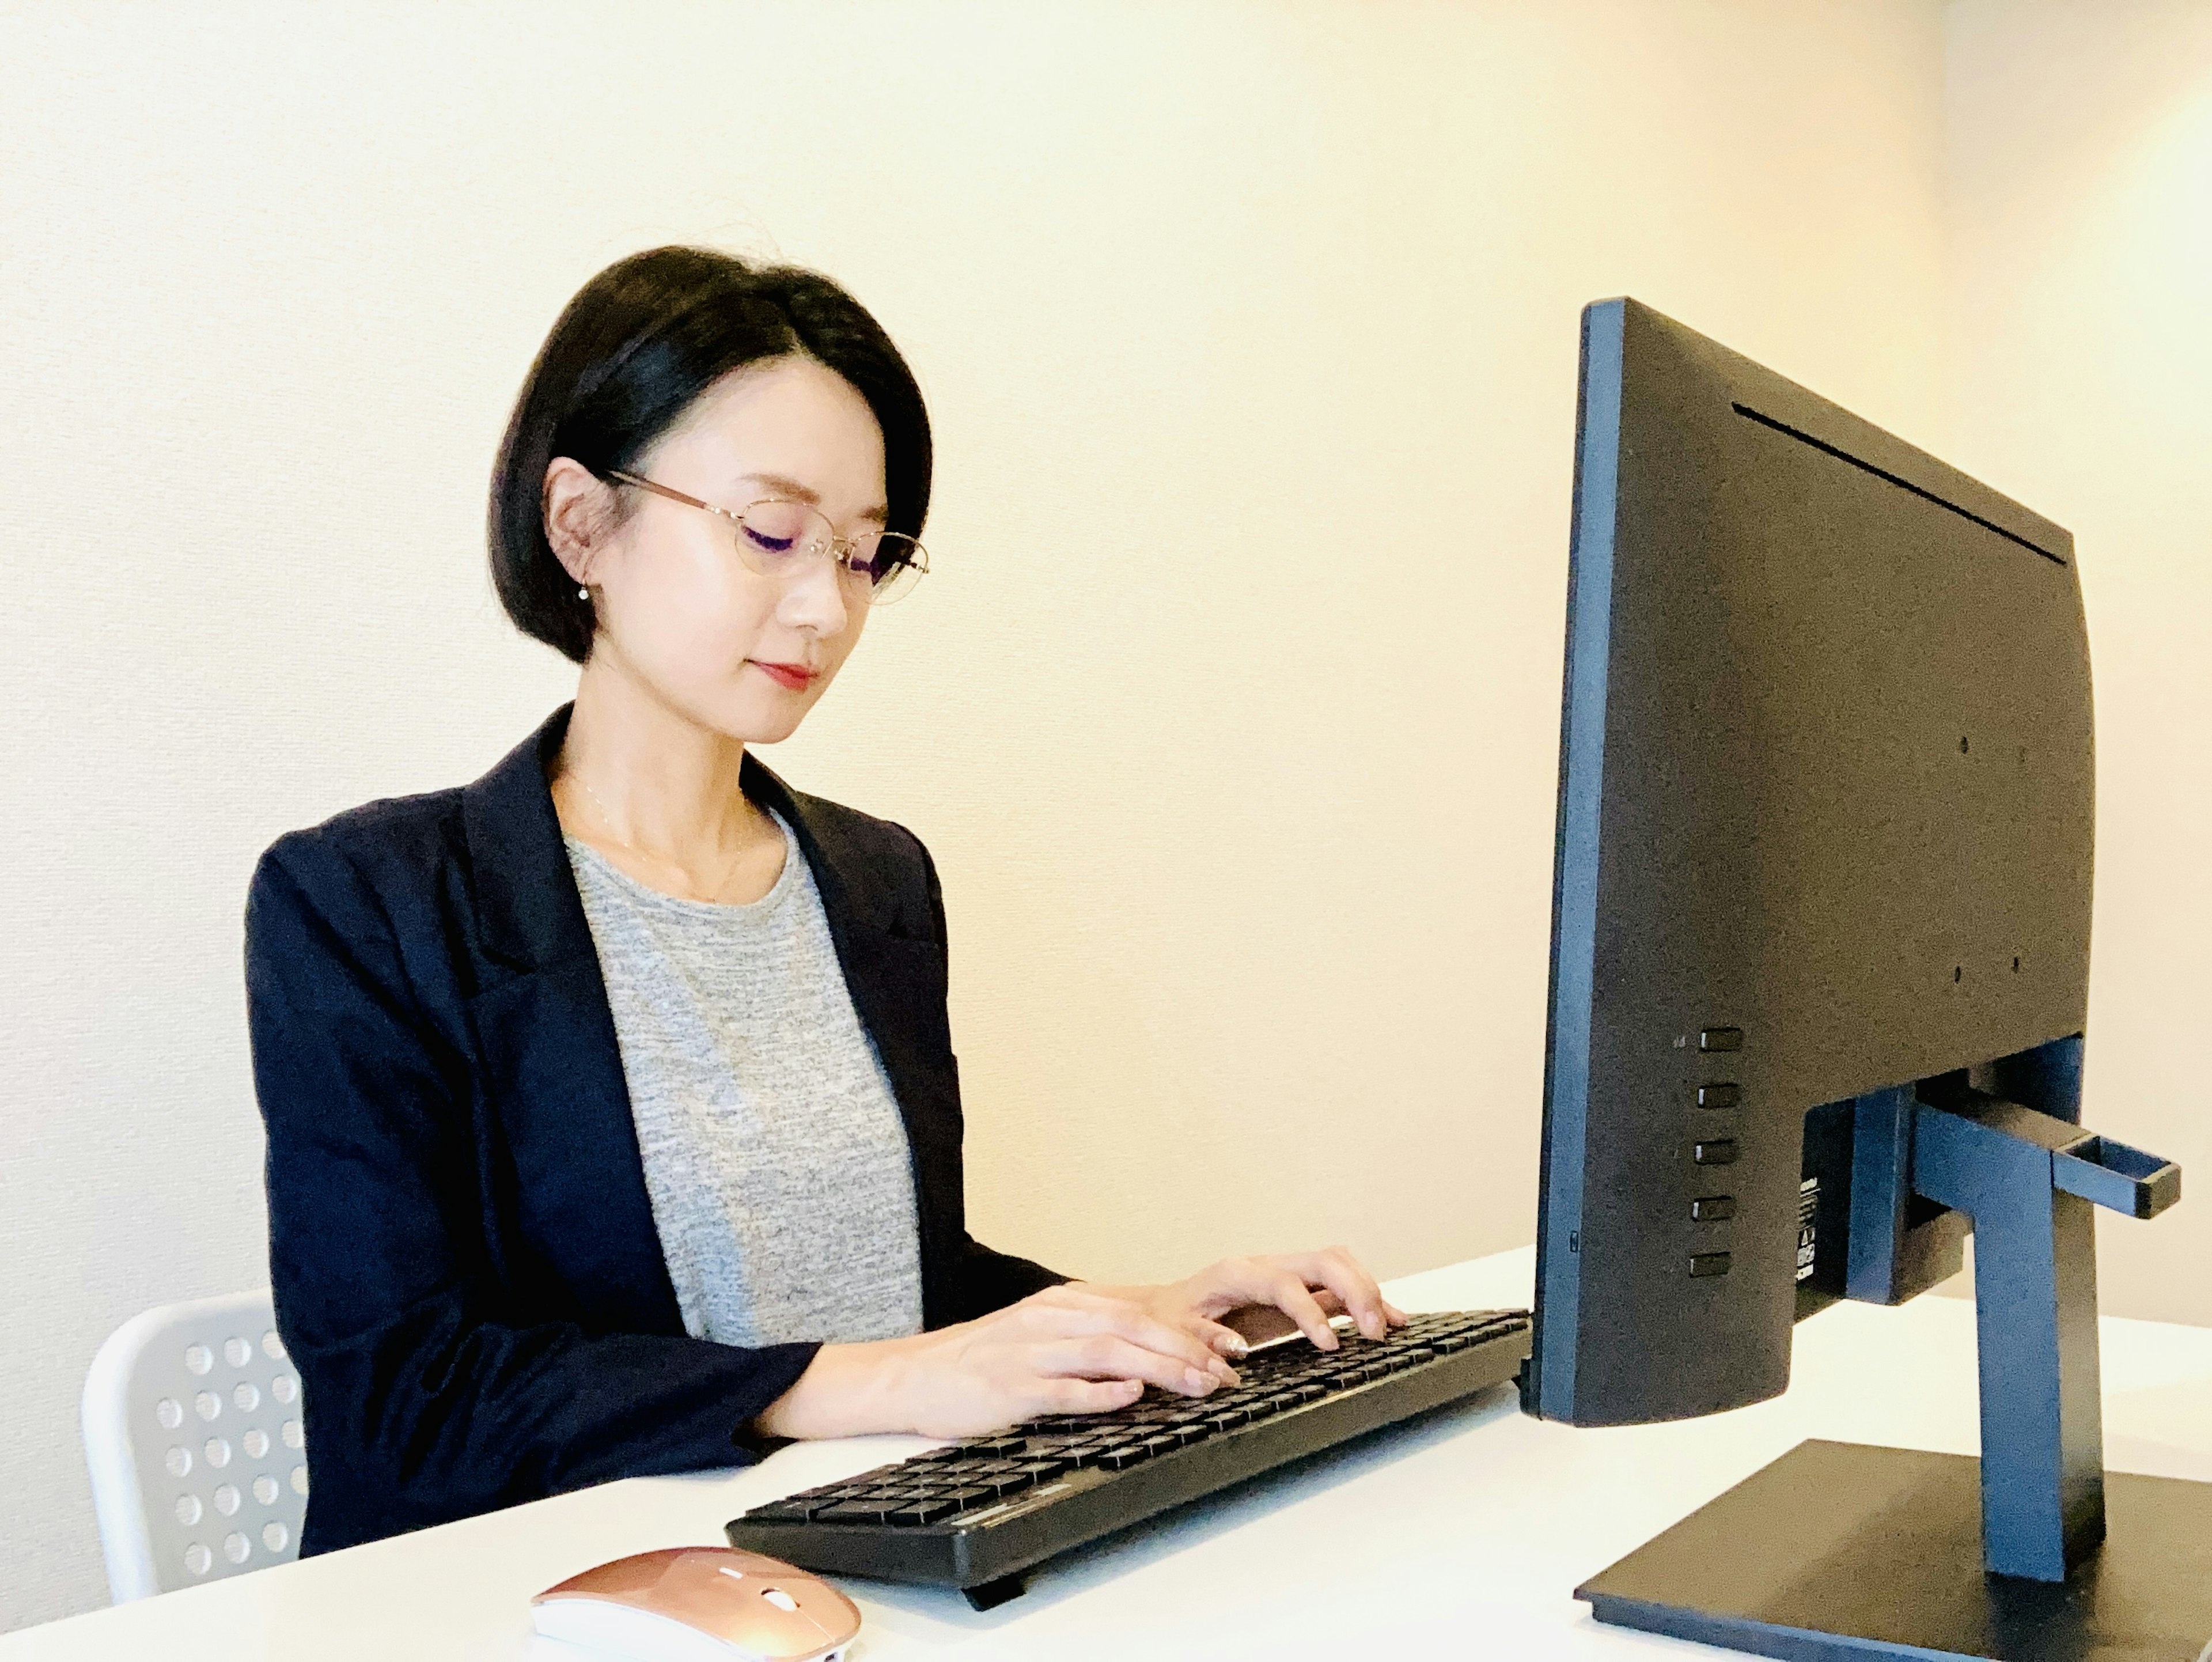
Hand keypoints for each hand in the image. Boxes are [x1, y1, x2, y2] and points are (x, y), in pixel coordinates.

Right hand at [754, 1283, 1239, 1442]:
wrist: (914, 1377)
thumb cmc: (981, 1362)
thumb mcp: (1039, 1337)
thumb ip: (1089, 1341)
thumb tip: (1148, 1357)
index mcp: (1061, 1306)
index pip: (1137, 1312)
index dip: (1188, 1330)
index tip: (1228, 1349)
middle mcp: (1049, 1321)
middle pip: (1131, 1328)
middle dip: (1185, 1350)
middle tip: (1226, 1374)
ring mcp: (1029, 1353)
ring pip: (1106, 1353)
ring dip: (1158, 1369)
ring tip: (1197, 1385)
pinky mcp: (1010, 1389)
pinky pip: (1061, 1390)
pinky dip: (1098, 1394)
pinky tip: (1128, 1400)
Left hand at [1091, 1246, 1407, 1353]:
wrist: (1160, 1309)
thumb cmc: (1168, 1323)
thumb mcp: (1173, 1337)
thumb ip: (1200, 1345)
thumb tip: (1233, 1357)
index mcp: (1236, 1274)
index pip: (1285, 1284)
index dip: (1312, 1312)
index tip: (1331, 1345)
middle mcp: (1265, 1266)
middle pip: (1323, 1261)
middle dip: (1356, 1292)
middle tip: (1373, 1334)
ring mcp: (1284, 1273)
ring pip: (1337, 1263)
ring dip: (1367, 1290)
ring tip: (1386, 1329)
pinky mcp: (1297, 1289)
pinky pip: (1339, 1283)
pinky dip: (1367, 1297)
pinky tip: (1393, 1320)